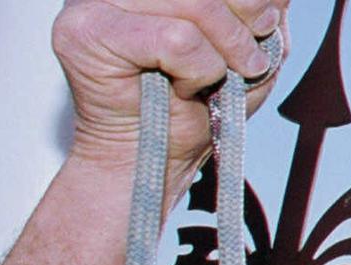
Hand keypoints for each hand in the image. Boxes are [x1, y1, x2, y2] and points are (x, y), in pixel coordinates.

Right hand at [52, 0, 289, 175]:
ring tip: (213, 82)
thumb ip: (264, 11)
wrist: (157, 161)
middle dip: (244, 28)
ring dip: (224, 55)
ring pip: (198, 6)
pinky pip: (176, 40)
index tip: (265, 26)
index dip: (252, 1)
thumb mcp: (251, 53)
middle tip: (247, 64)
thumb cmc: (201, 108)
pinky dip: (198, 72)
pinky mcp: (86, 30)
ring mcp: (97, 1)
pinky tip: (184, 89)